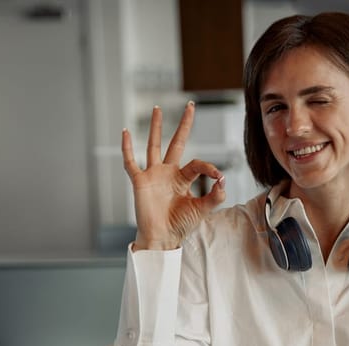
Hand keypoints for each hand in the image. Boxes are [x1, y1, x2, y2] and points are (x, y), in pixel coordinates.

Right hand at [122, 102, 225, 250]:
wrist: (162, 238)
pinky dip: (127, 148)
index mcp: (184, 178)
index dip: (209, 167)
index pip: (198, 164)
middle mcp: (169, 173)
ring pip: (154, 145)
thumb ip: (215, 195)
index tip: (217, 176)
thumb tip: (223, 179)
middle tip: (191, 105)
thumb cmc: (181, 225)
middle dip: (184, 125)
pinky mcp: (140, 181)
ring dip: (157, 127)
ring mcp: (153, 175)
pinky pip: (131, 162)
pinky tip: (126, 132)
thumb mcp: (202, 209)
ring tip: (158, 108)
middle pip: (177, 142)